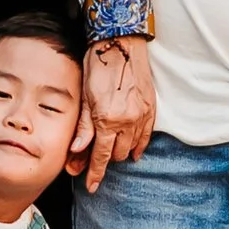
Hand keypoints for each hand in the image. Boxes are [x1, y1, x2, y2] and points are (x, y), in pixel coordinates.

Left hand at [71, 37, 154, 189]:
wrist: (121, 43)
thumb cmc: (98, 66)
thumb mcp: (84, 96)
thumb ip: (84, 126)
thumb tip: (77, 151)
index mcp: (107, 119)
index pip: (101, 156)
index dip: (95, 173)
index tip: (91, 186)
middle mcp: (127, 121)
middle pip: (117, 155)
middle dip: (105, 159)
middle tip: (95, 156)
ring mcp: (142, 115)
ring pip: (132, 148)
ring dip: (120, 151)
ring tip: (111, 147)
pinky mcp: (151, 108)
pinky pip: (146, 136)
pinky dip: (138, 145)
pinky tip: (132, 148)